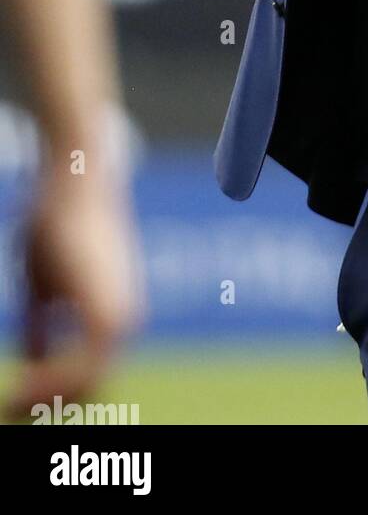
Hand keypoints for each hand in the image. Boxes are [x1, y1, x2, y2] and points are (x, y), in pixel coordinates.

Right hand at [5, 170, 143, 420]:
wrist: (73, 184)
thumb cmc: (56, 224)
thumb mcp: (43, 284)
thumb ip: (45, 323)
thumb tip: (35, 360)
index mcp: (112, 313)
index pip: (88, 372)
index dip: (52, 393)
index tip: (15, 407)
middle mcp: (124, 318)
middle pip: (91, 384)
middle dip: (49, 403)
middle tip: (11, 415)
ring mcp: (120, 315)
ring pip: (88, 381)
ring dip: (46, 398)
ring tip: (11, 407)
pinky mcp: (108, 310)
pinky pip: (83, 366)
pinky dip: (51, 383)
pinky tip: (20, 389)